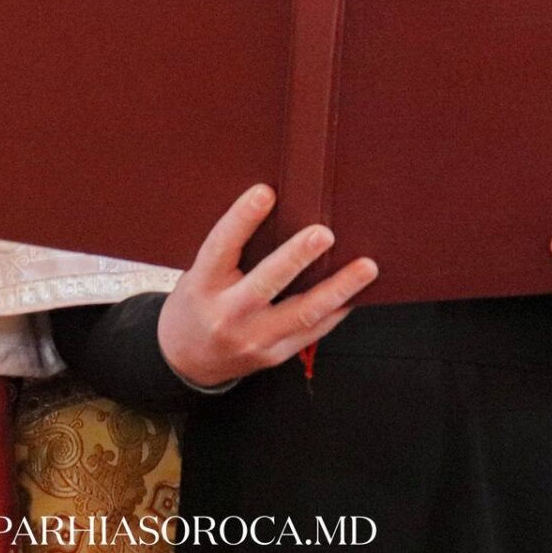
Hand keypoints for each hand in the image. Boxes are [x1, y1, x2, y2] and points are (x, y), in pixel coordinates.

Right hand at [157, 185, 378, 388]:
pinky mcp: (273, 356)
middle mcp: (226, 314)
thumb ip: (232, 251)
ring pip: (302, 313)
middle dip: (297, 257)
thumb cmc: (197, 304)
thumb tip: (281, 212)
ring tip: (366, 267)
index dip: (242, 218)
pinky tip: (356, 293)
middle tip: (324, 233)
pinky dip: (337, 310)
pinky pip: (312, 332)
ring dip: (338, 288)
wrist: (185, 360)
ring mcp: (252, 339)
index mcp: (202, 284)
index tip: (265, 192)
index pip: (222, 246)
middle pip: (266, 283)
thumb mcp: (199, 274)